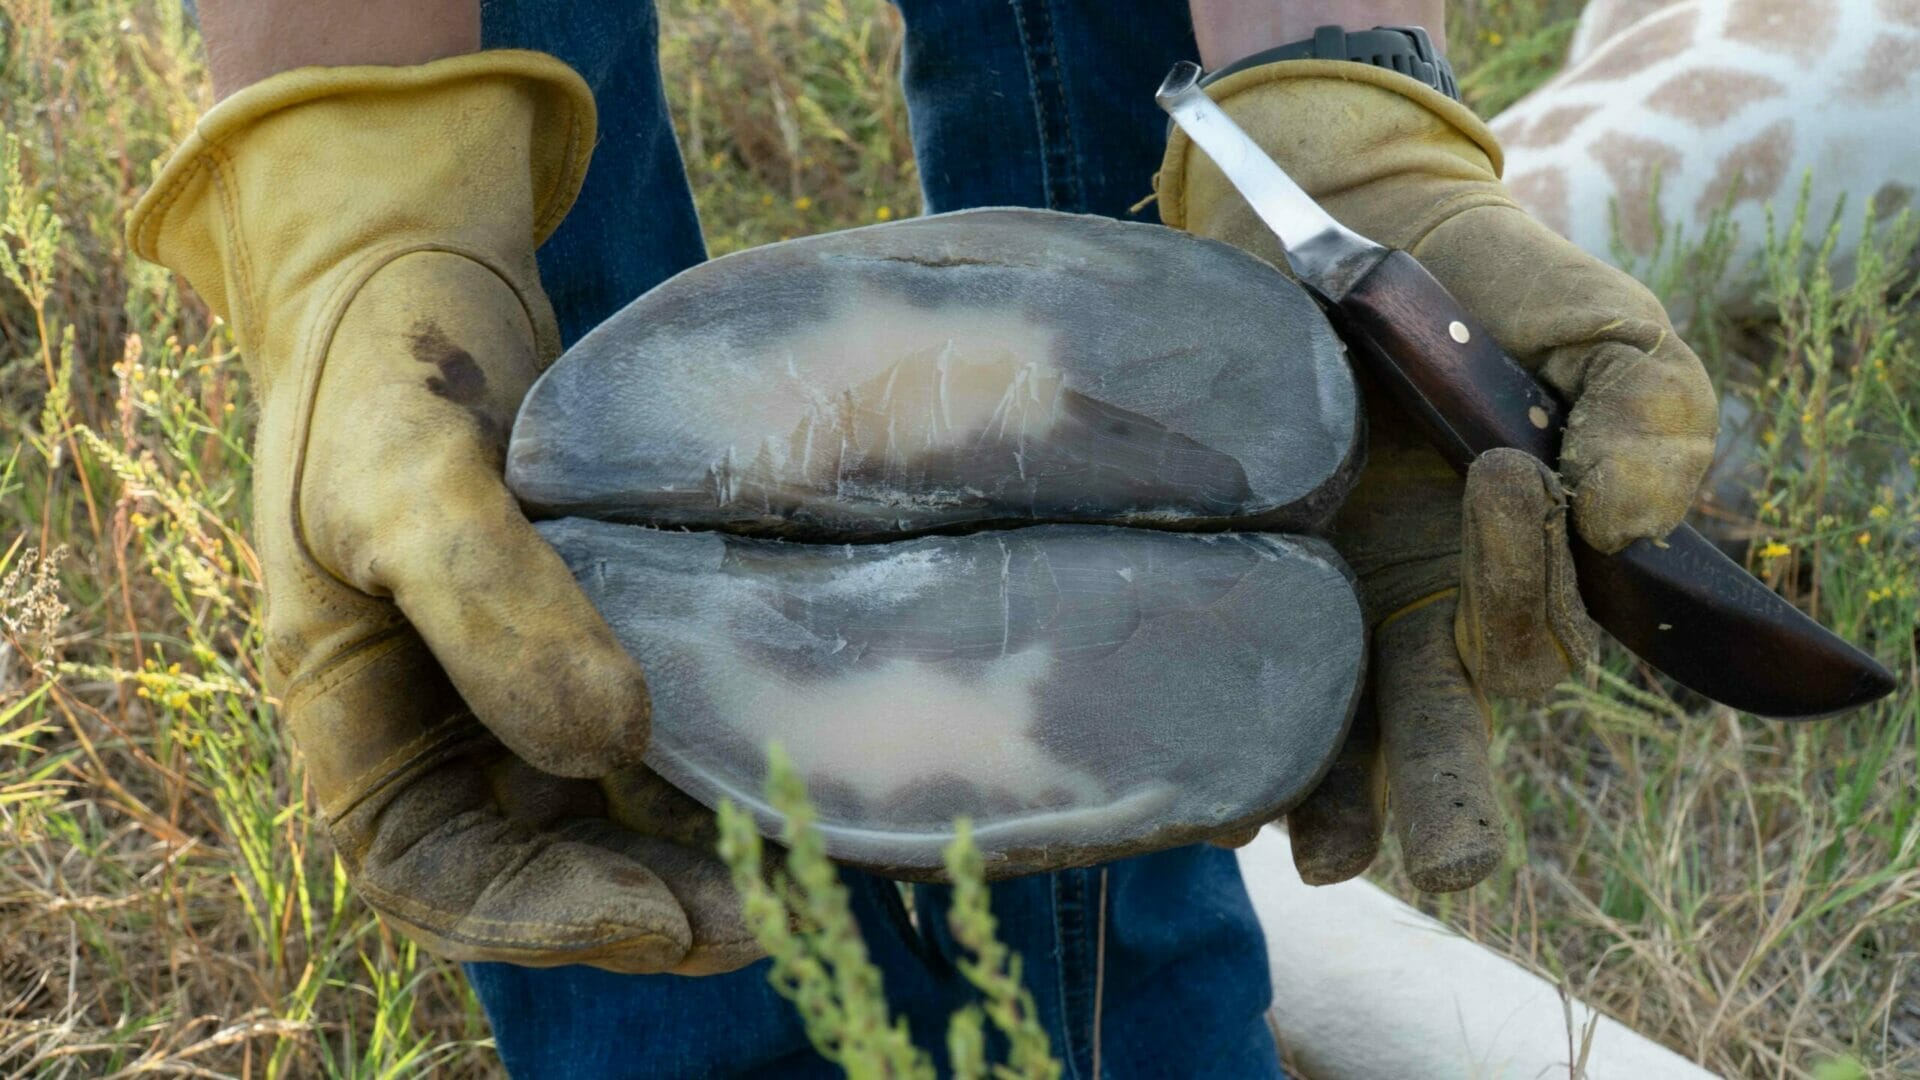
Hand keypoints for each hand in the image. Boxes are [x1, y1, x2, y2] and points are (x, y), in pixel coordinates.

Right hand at [128, 52, 757, 971]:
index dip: (549, 922)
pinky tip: (804, 754)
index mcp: (361, 735)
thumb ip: (487, 599)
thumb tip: (606, 746)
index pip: (442, 882)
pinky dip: (722, 761)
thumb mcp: (403, 477)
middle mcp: (448, 740)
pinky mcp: (599, 644)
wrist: (418, 275)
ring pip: (617, 821)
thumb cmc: (382, 376)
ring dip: (704, 848)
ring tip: (812, 850)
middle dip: (657, 903)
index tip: (668, 917)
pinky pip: (661, 734)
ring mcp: (526, 697)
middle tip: (780, 905)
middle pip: (548, 873)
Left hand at [1161, 59, 1716, 889]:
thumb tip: (1633, 522)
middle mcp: (1426, 614)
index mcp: (1523, 567)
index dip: (1529, 573)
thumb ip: (1648, 409)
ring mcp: (1329, 611)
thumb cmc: (1480, 282)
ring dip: (1338, 802)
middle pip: (1448, 728)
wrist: (1336, 226)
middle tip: (1451, 865)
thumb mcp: (1591, 324)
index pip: (1543, 627)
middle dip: (1449, 797)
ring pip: (1343, 737)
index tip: (1504, 470)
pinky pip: (1242, 688)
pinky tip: (1213, 788)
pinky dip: (1232, 741)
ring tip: (1325, 859)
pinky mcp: (1244, 589)